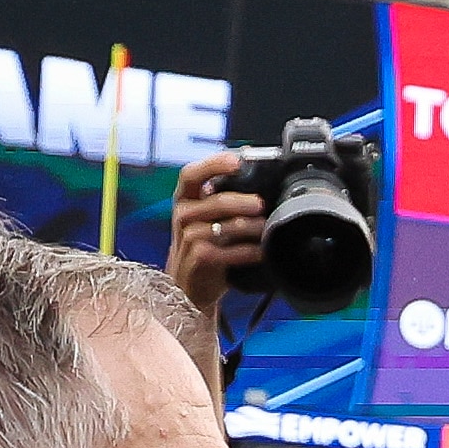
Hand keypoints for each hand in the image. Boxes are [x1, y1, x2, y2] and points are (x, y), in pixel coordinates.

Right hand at [166, 151, 268, 313]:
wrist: (189, 286)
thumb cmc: (202, 247)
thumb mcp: (205, 219)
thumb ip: (220, 200)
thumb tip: (256, 183)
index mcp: (185, 199)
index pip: (191, 174)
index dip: (213, 164)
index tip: (237, 161)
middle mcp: (183, 216)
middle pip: (215, 201)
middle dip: (242, 202)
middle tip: (260, 204)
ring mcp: (188, 238)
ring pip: (224, 227)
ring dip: (249, 227)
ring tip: (265, 228)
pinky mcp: (199, 259)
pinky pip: (229, 252)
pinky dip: (248, 252)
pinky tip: (260, 252)